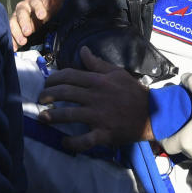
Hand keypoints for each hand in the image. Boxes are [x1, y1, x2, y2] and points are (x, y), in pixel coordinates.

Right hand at [9, 0, 65, 50]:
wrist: (39, 12)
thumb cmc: (47, 7)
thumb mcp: (53, 3)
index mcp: (34, 0)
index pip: (35, 2)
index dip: (39, 8)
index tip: (42, 16)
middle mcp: (23, 7)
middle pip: (22, 13)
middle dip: (24, 22)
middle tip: (28, 32)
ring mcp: (17, 17)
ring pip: (14, 23)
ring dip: (17, 32)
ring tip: (23, 42)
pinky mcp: (13, 27)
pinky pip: (10, 32)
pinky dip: (12, 40)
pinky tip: (15, 48)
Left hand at [37, 46, 152, 150]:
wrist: (151, 113)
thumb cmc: (132, 91)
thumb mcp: (117, 73)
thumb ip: (97, 63)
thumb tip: (82, 50)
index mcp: (98, 80)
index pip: (70, 76)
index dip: (54, 78)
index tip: (46, 83)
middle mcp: (95, 96)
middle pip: (66, 93)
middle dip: (48, 95)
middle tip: (40, 99)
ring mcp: (99, 116)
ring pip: (70, 114)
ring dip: (53, 116)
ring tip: (42, 117)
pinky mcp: (104, 133)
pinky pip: (85, 140)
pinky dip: (73, 142)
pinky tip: (64, 142)